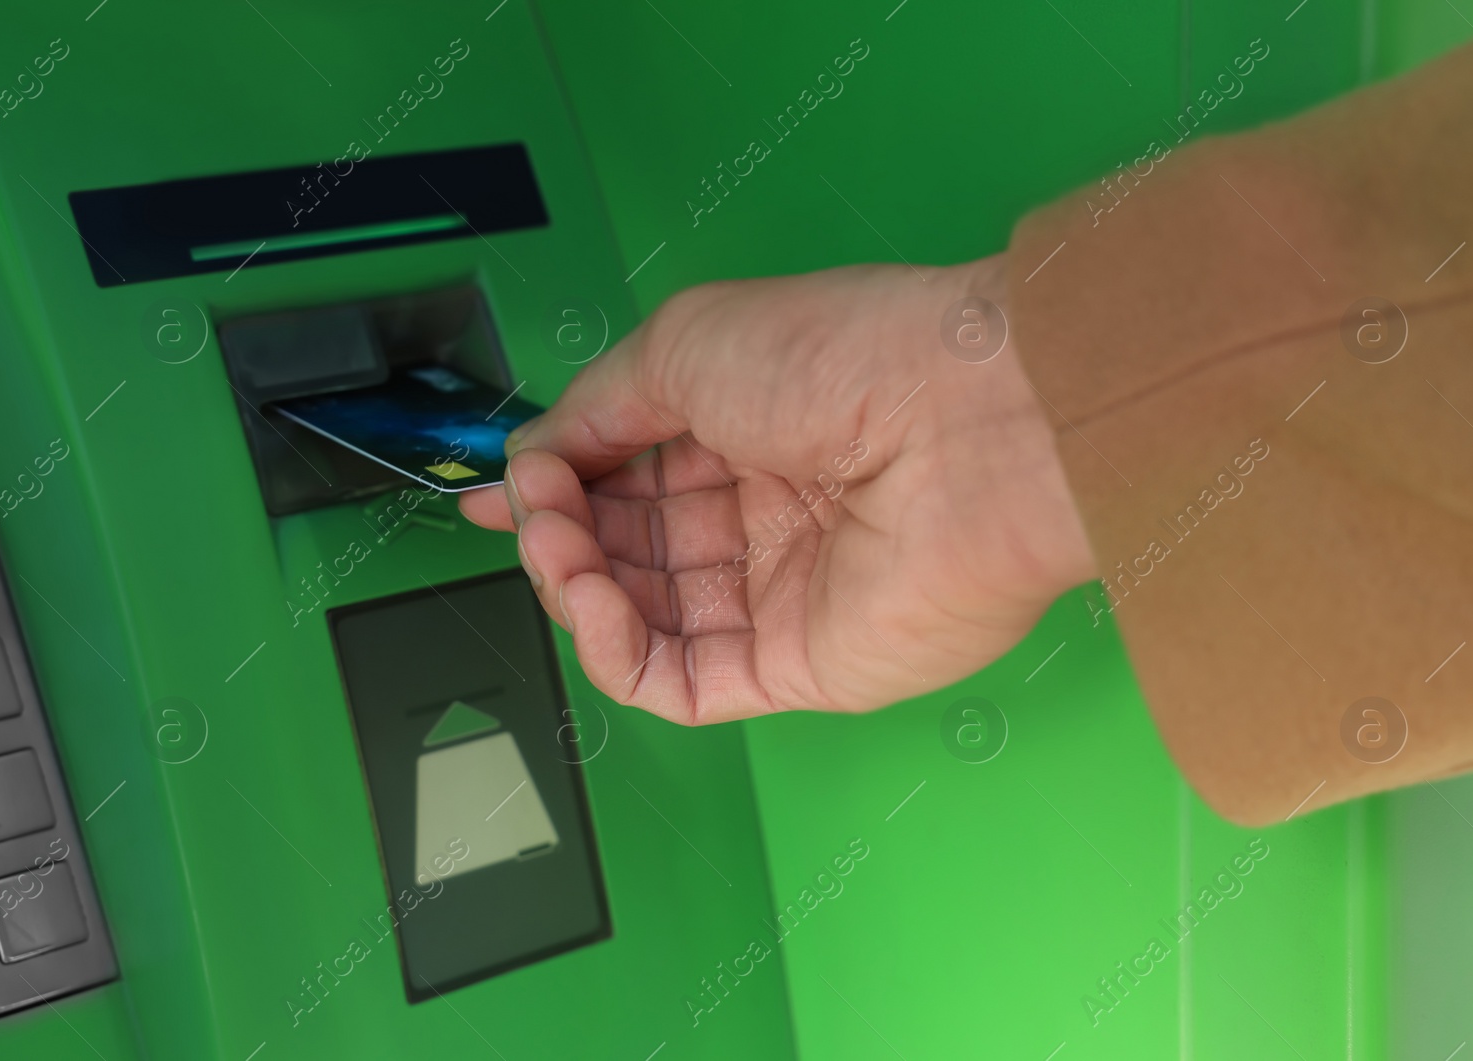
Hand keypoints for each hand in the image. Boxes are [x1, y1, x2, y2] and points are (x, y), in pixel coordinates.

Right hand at [458, 254, 1095, 724]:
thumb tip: (539, 450)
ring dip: (579, 587)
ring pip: (645, 618)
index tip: (507, 484)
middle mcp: (767, 514)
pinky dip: (619, 656)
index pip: (634, 474)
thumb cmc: (843, 361)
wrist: (964, 427)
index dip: (563, 481)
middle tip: (534, 509)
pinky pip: (683, 682)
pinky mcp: (800, 667)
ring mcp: (783, 595)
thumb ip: (601, 404)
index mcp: (751, 430)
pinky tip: (593, 609)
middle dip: (564, 530)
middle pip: (631, 547)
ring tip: (556, 546)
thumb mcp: (689, 343)